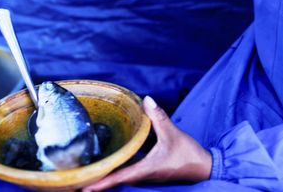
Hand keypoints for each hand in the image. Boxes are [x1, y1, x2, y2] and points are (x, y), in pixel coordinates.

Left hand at [82, 96, 211, 190]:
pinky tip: (111, 164)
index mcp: (146, 169)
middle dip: (98, 181)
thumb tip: (147, 100)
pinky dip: (118, 171)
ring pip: (122, 178)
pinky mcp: (151, 173)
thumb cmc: (188, 154)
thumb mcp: (173, 133)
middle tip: (78, 180)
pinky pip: (130, 174)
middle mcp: (143, 176)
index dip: (102, 182)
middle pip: (116, 180)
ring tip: (89, 174)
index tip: (84, 186)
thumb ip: (158, 117)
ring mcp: (147, 176)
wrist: (204, 167)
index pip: (119, 177)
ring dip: (107, 177)